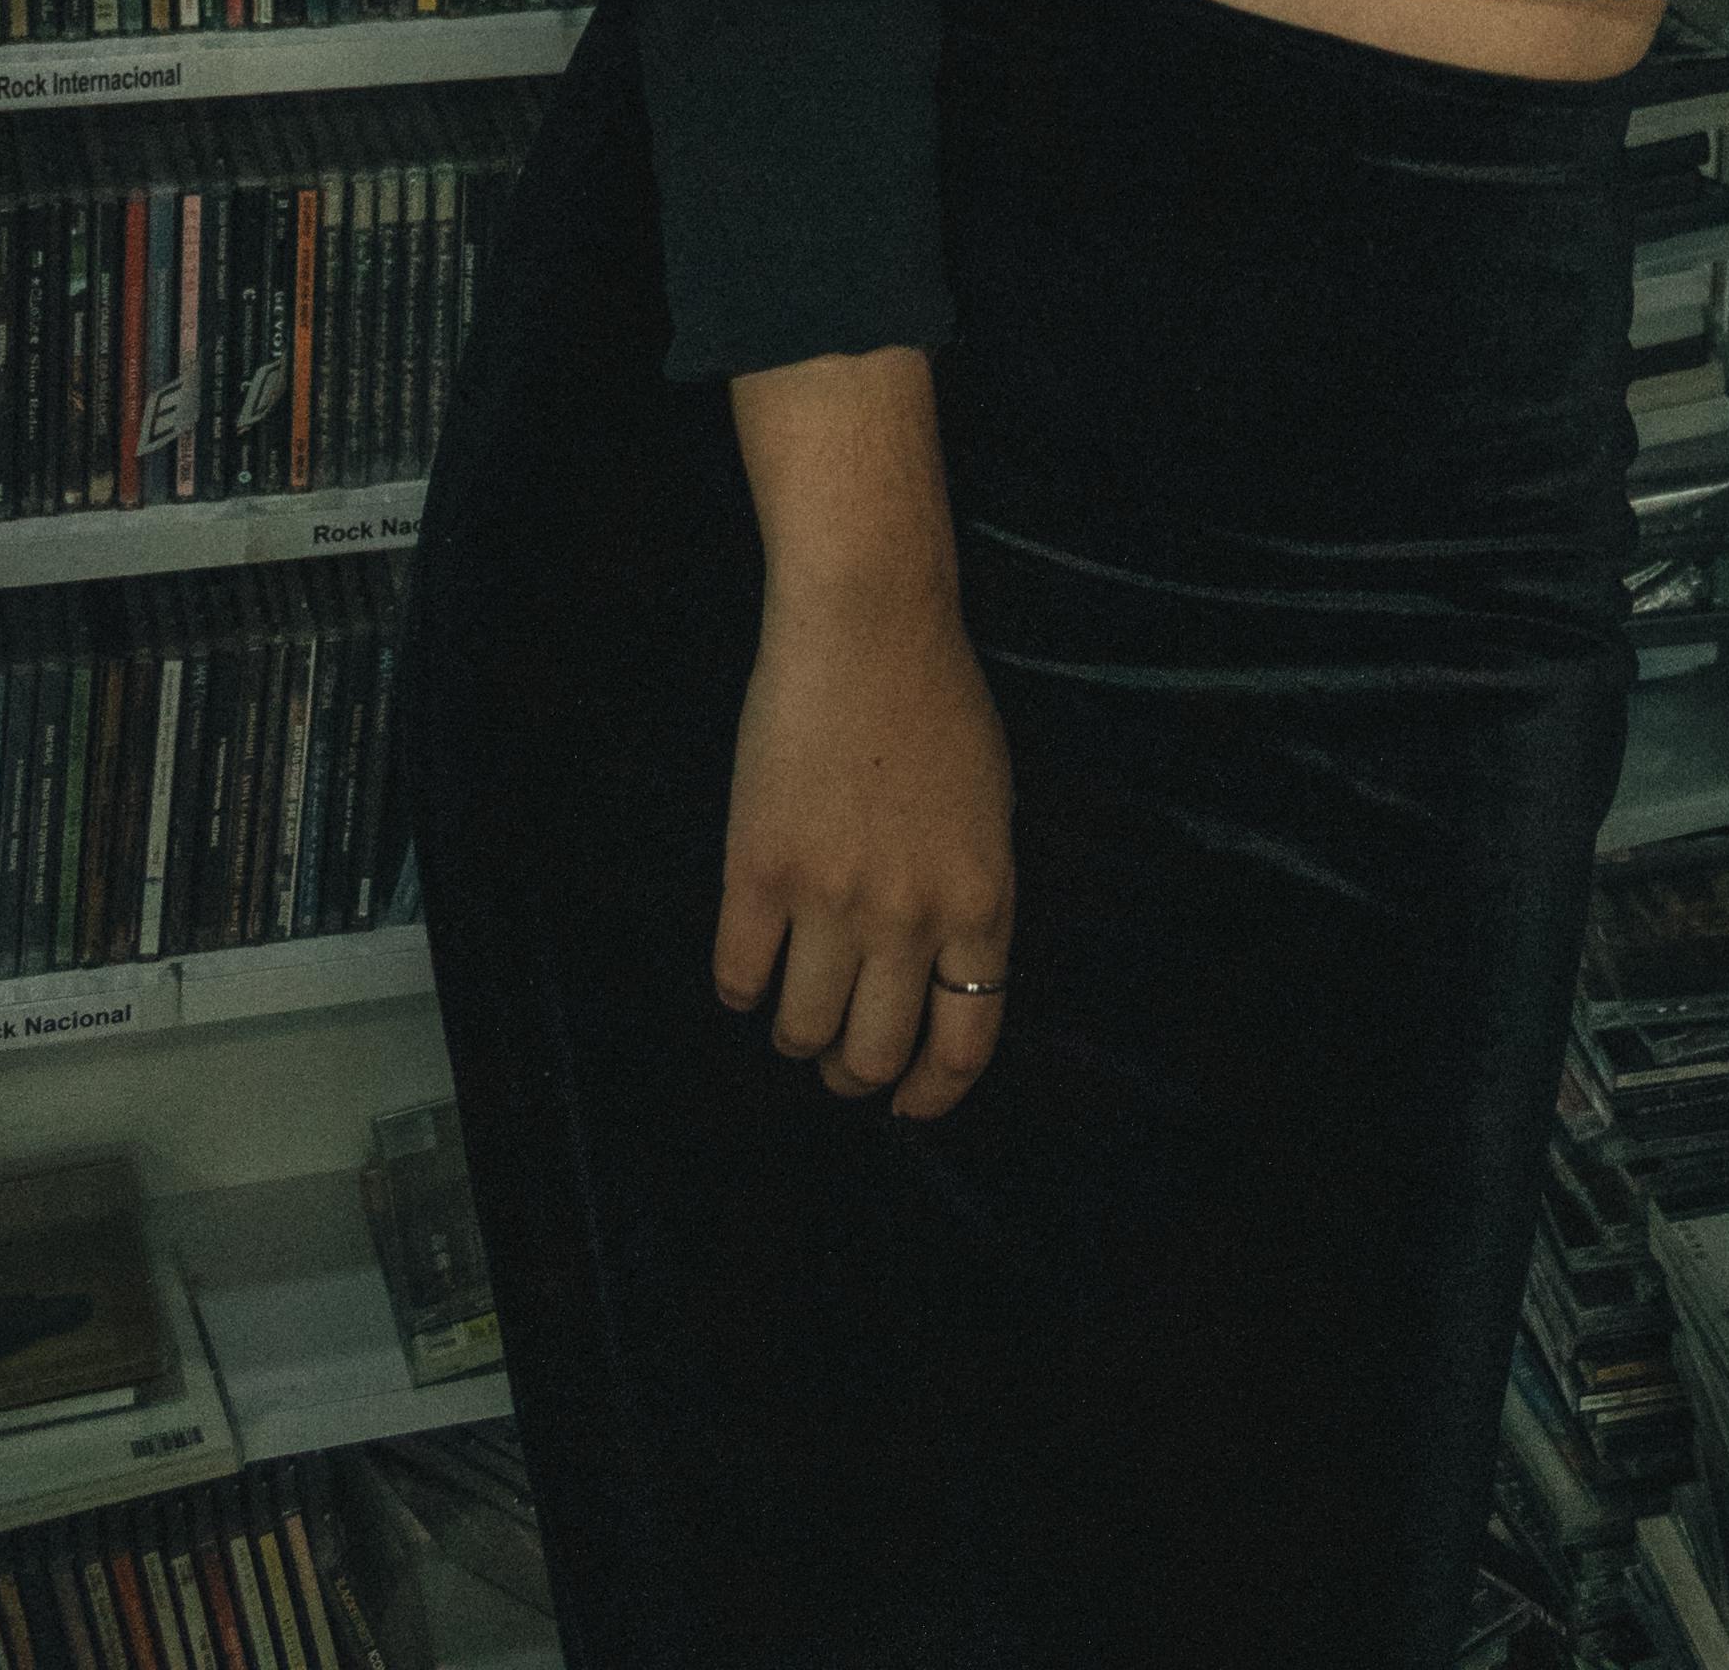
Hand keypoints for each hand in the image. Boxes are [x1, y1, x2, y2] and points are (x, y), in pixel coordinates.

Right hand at [713, 569, 1014, 1121]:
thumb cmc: (937, 703)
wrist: (868, 623)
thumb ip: (969, 897)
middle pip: (875, 1055)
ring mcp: (831, 897)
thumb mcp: (989, 809)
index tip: (909, 1105)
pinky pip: (738, 979)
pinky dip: (741, 988)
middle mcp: (910, 915)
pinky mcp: (758, 871)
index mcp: (981, 900)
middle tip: (840, 1060)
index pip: (965, 1042)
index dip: (932, 1093)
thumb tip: (940, 982)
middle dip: (855, 1073)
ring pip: (802, 1030)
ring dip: (796, 1034)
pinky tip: (749, 963)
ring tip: (795, 1008)